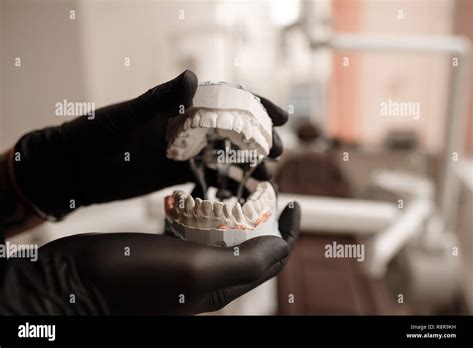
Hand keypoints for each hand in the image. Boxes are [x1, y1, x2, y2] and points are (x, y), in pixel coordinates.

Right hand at [0, 203, 299, 314]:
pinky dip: (205, 206)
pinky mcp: (164, 247)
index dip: (288, 232)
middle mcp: (208, 276)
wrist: (73, 283)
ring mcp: (185, 262)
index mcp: (223, 286)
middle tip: (265, 183)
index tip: (293, 202)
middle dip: (265, 215)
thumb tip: (279, 247)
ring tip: (239, 180)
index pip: (272, 258)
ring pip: (225, 232)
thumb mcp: (196, 272)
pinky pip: (195, 226)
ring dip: (237, 208)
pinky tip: (200, 188)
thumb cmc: (134, 279)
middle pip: (252, 244)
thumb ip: (244, 263)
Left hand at [12, 70, 287, 218]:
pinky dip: (227, 185)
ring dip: (247, 165)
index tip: (281, 116)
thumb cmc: (95, 135)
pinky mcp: (174, 175)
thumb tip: (194, 77)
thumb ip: (161, 98)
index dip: (257, 106)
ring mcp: (182, 152)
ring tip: (267, 177)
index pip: (227, 100)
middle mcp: (186, 127)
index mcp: (179, 106)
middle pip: (232, 130)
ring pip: (224, 156)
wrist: (73, 168)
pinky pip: (208, 178)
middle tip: (278, 152)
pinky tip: (244, 194)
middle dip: (259, 139)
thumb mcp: (128, 115)